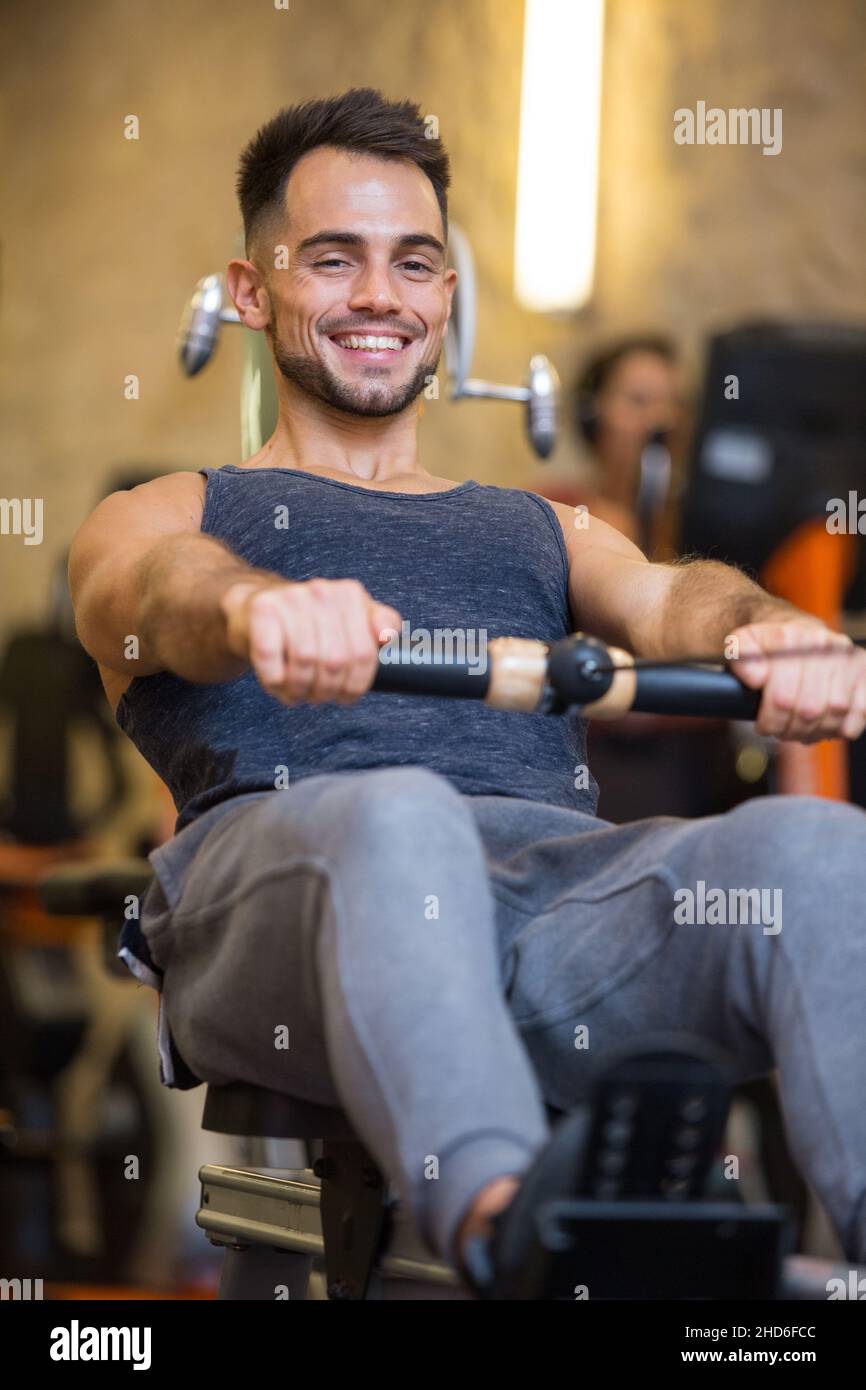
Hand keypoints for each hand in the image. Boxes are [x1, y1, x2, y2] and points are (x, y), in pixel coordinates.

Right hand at [221, 577, 401, 705]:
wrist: (255, 607)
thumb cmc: (307, 622)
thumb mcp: (351, 619)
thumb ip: (382, 623)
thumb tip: (386, 636)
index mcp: (350, 595)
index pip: (364, 654)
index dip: (356, 685)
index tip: (345, 694)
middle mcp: (322, 591)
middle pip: (335, 662)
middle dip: (326, 690)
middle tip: (317, 696)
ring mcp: (290, 598)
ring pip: (305, 661)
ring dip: (300, 688)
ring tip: (297, 692)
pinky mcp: (262, 610)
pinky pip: (271, 658)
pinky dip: (274, 680)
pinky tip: (277, 683)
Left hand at [726, 616, 865, 742]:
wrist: (793, 632)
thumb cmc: (766, 645)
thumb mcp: (741, 644)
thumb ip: (739, 657)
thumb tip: (756, 679)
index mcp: (792, 637)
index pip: (782, 697)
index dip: (771, 720)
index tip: (763, 725)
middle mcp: (824, 644)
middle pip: (809, 709)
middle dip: (791, 728)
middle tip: (780, 730)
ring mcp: (848, 657)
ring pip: (835, 713)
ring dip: (814, 731)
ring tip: (799, 730)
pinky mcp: (863, 670)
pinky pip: (861, 711)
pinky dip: (842, 727)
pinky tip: (823, 725)